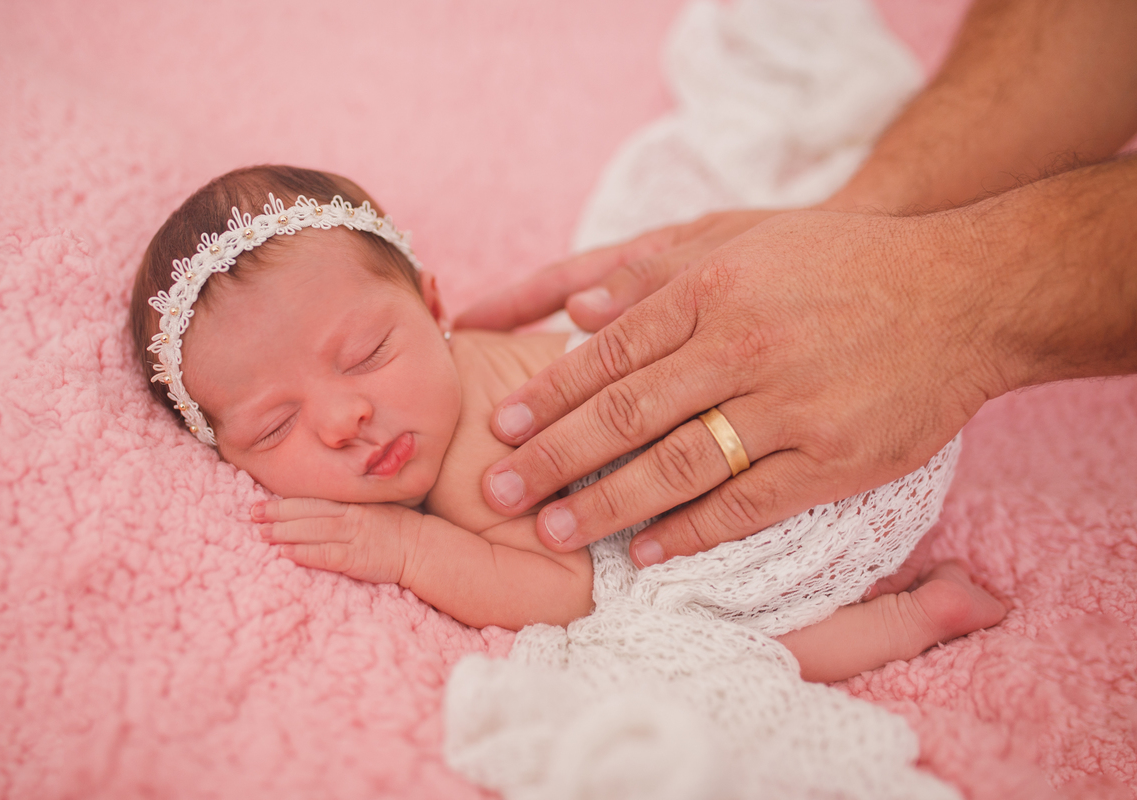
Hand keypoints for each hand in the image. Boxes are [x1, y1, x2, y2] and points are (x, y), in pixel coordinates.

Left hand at [253, 498, 423, 585]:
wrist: (421, 547)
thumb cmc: (396, 529)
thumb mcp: (373, 508)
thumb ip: (347, 506)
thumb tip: (318, 509)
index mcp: (351, 503)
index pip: (313, 500)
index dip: (285, 502)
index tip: (261, 502)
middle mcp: (350, 516)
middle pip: (307, 512)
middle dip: (277, 513)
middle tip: (252, 514)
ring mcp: (354, 536)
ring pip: (313, 531)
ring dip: (285, 532)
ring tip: (261, 534)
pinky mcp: (357, 558)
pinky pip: (327, 554)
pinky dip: (306, 553)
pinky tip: (287, 554)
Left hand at [479, 208, 1002, 565]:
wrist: (961, 293)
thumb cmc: (839, 261)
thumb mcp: (744, 239)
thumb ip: (656, 271)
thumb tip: (576, 306)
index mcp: (715, 291)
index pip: (610, 352)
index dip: (549, 394)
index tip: (502, 427)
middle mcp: (745, 348)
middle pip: (627, 413)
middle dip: (555, 455)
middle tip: (499, 491)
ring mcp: (791, 407)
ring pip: (679, 465)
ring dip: (609, 502)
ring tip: (555, 529)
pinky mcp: (833, 459)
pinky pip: (748, 505)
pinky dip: (692, 532)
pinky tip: (645, 552)